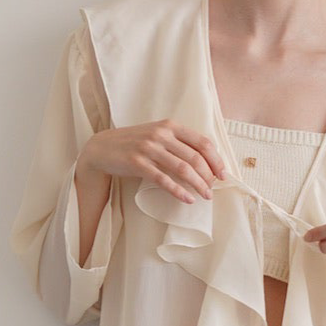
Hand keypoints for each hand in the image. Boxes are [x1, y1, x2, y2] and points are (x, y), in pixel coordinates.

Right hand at [79, 121, 225, 203]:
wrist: (102, 148)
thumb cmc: (134, 143)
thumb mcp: (157, 135)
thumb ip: (178, 142)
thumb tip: (205, 161)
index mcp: (170, 126)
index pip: (202, 142)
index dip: (216, 160)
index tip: (223, 175)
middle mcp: (161, 134)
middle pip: (195, 157)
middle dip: (209, 176)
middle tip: (213, 190)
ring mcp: (149, 148)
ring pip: (183, 169)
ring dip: (198, 185)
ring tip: (205, 196)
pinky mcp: (138, 163)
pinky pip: (164, 180)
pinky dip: (179, 191)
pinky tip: (187, 199)